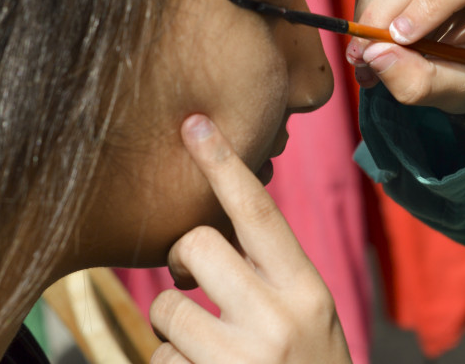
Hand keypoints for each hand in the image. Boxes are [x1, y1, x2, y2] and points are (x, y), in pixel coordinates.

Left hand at [149, 115, 350, 363]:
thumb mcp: (308, 315)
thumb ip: (272, 276)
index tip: (194, 125)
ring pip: (165, 311)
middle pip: (196, 246)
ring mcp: (239, 359)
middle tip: (192, 284)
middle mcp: (277, 318)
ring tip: (209, 353)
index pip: (260, 213)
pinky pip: (156, 361)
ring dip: (174, 331)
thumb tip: (215, 231)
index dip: (224, 165)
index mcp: (307, 289)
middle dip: (182, 263)